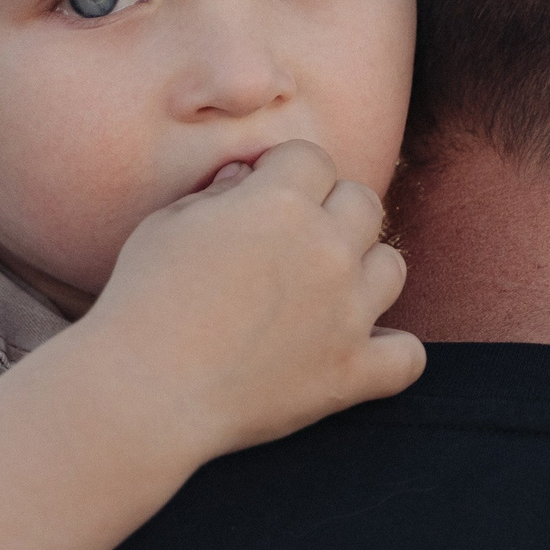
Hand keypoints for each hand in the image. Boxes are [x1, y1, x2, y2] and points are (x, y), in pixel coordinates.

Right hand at [76, 140, 425, 465]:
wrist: (144, 391)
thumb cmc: (141, 300)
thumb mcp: (165, 224)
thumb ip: (217, 194)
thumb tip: (247, 178)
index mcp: (280, 201)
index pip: (312, 158)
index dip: (285, 175)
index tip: (260, 198)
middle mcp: (326, 248)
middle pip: (363, 202)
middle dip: (330, 213)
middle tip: (290, 246)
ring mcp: (347, 312)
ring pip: (393, 267)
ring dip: (363, 272)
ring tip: (325, 293)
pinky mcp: (352, 372)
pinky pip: (408, 356)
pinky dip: (390, 354)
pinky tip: (358, 352)